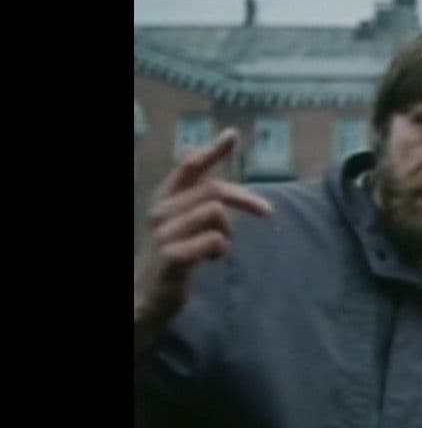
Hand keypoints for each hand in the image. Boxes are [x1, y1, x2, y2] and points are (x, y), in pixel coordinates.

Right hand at [134, 130, 272, 351]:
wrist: (149, 293)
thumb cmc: (175, 252)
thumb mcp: (183, 219)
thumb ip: (193, 191)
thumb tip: (192, 150)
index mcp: (165, 197)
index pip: (190, 167)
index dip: (213, 150)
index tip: (233, 134)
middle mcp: (161, 210)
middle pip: (214, 190)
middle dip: (245, 200)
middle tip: (266, 212)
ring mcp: (164, 232)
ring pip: (216, 213)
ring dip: (229, 231)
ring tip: (220, 246)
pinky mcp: (172, 255)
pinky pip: (214, 240)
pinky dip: (221, 249)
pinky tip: (212, 259)